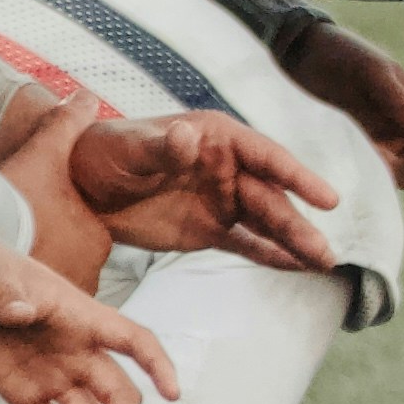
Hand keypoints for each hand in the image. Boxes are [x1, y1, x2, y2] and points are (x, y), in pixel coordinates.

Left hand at [64, 112, 340, 272]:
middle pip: (272, 198)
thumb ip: (161, 145)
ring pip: (266, 224)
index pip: (266, 157)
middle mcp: (228, 169)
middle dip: (299, 224)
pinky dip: (270, 255)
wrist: (76, 187)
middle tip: (325, 252)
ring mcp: (221, 201)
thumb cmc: (102, 153)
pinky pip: (246, 244)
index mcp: (217, 138)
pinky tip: (296, 267)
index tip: (327, 199)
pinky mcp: (209, 230)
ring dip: (294, 242)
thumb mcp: (128, 146)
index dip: (298, 176)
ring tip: (324, 264)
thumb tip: (190, 136)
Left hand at [282, 17, 403, 188]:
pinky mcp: (360, 147)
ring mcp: (385, 140)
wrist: (304, 54)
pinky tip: (349, 162)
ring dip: (388, 177)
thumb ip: (395, 95)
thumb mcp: (370, 69)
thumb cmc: (343, 53)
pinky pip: (372, 171)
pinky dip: (367, 174)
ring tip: (361, 160)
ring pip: (400, 175)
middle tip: (379, 163)